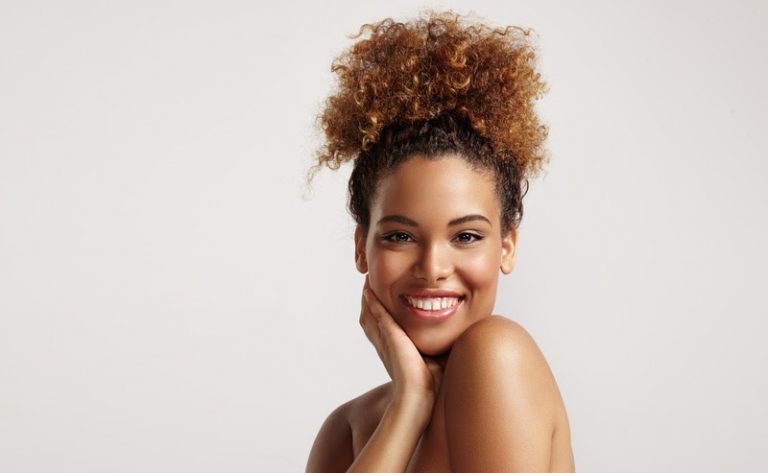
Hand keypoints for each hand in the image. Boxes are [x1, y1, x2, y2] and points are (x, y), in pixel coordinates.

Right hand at [359, 278, 443, 409]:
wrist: (419, 397)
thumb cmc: (431, 385)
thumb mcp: (436, 360)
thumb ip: (442, 348)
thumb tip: (461, 340)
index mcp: (394, 350)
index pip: (382, 327)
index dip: (378, 313)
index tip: (380, 298)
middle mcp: (385, 344)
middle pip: (370, 318)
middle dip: (369, 302)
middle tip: (368, 285)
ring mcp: (384, 339)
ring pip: (369, 314)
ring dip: (368, 299)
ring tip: (367, 282)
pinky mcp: (388, 335)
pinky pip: (376, 313)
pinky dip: (371, 302)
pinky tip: (370, 290)